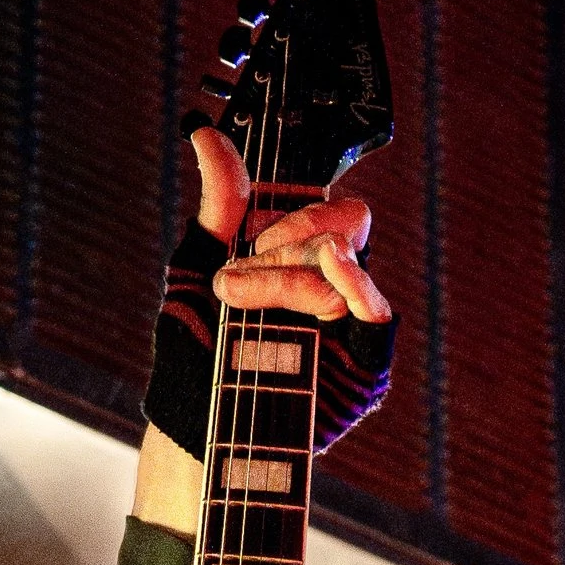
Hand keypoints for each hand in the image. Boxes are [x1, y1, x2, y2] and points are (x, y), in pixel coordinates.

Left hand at [134, 128, 388, 528]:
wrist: (187, 432)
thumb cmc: (189, 357)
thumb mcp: (192, 273)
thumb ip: (216, 208)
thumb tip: (204, 132)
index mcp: (298, 255)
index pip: (323, 204)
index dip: (292, 207)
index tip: (247, 235)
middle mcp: (330, 283)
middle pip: (346, 223)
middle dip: (289, 240)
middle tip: (231, 279)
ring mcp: (350, 324)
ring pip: (348, 266)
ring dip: (290, 276)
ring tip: (237, 301)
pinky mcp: (364, 368)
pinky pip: (378, 320)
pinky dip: (358, 291)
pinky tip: (337, 276)